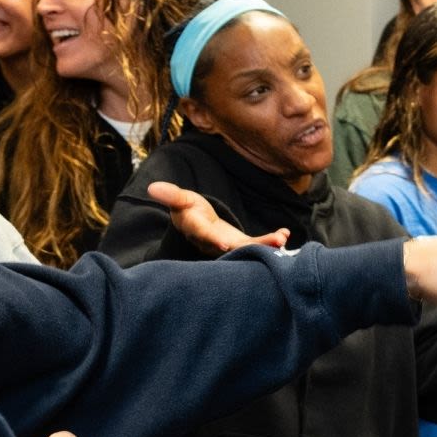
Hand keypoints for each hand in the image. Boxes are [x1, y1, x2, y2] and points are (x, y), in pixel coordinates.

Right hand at [146, 181, 289, 254]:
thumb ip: (171, 195)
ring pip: (247, 249)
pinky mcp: (240, 245)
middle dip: (251, 247)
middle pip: (232, 248)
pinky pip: (256, 245)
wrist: (196, 224)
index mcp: (197, 231)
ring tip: (281, 240)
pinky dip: (270, 240)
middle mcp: (214, 243)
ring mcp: (228, 247)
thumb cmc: (188, 210)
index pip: (205, 236)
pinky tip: (284, 234)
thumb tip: (152, 188)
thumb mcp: (180, 200)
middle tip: (271, 244)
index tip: (225, 245)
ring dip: (265, 245)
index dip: (214, 241)